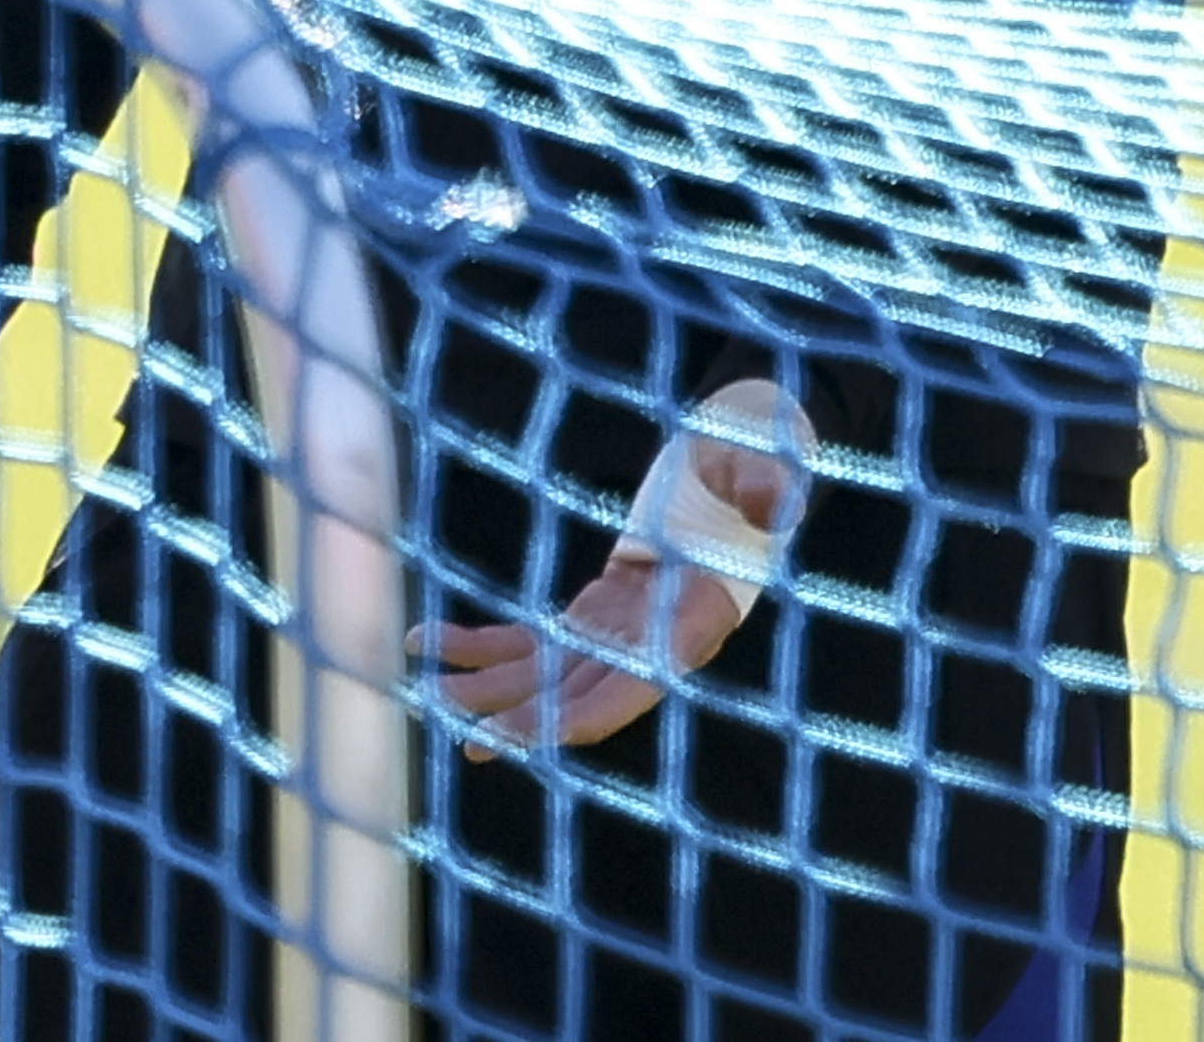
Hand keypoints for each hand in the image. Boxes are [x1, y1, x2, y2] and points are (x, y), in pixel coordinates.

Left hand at [419, 417, 797, 751]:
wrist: (735, 467)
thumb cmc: (750, 466)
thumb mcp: (763, 470)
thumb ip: (767, 489)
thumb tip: (773, 501)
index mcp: (693, 625)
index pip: (634, 688)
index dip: (583, 714)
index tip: (533, 733)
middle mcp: (651, 643)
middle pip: (579, 696)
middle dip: (525, 719)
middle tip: (471, 738)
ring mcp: (616, 634)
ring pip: (543, 677)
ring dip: (488, 688)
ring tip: (429, 691)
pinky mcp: (590, 617)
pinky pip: (528, 642)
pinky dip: (481, 646)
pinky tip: (430, 644)